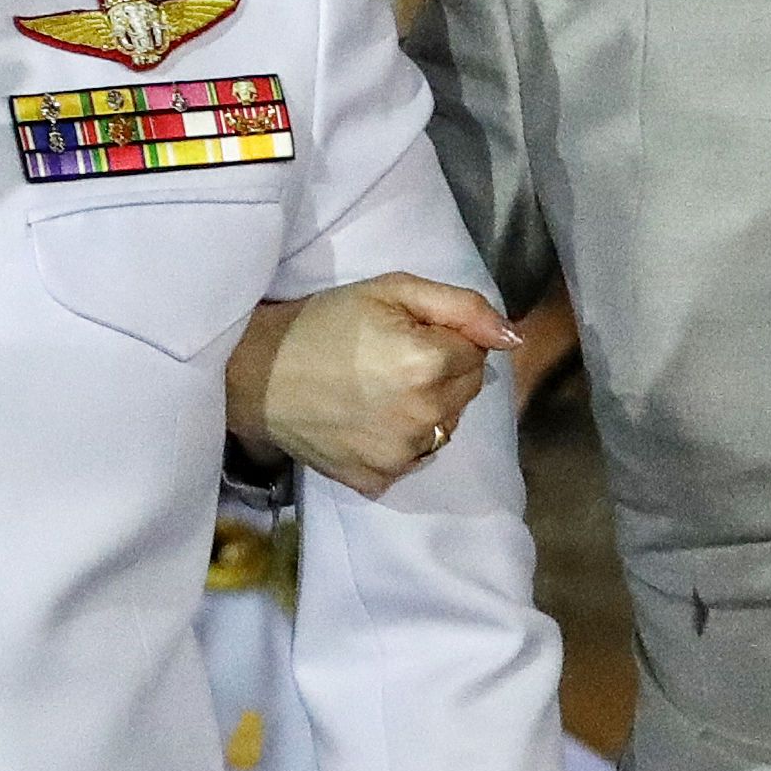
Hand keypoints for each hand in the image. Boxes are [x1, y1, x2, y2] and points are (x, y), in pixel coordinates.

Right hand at [244, 276, 521, 498]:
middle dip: (443, 372)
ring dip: (427, 407)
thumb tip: (514, 336)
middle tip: (391, 357)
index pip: (477, 352)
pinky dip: (402, 439)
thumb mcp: (392, 290)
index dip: (445, 337)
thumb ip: (463, 307)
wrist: (256, 373)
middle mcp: (423, 418)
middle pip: (467, 391)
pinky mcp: (379, 480)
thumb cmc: (324, 322)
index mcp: (429, 365)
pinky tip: (368, 418)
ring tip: (379, 388)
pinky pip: (415, 457)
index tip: (406, 333)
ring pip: (446, 426)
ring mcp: (401, 456)